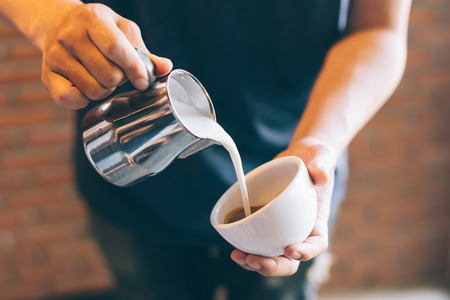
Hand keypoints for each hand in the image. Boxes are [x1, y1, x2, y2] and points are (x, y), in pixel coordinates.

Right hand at [39, 3, 172, 108]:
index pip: (116, 48)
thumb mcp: (124, 31)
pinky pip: (70, 100)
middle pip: (108, 75)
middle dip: (120, 80)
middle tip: (117, 73)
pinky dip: (83, 100)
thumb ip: (145, 52)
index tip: (143, 81)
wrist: (59, 25)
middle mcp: (70, 36)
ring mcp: (56, 56)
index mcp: (92, 19)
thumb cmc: (99, 30)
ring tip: (101, 77)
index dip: (134, 69)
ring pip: (94, 90)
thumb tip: (166, 68)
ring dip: (105, 90)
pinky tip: (87, 88)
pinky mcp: (47, 75)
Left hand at [231, 138, 335, 275]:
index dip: (306, 252)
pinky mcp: (266, 225)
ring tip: (240, 257)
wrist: (299, 158)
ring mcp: (282, 230)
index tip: (290, 249)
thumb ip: (322, 165)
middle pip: (291, 261)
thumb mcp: (321, 158)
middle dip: (274, 266)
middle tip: (256, 260)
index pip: (317, 244)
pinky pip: (258, 243)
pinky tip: (235, 249)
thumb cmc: (315, 160)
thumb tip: (319, 174)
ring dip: (256, 262)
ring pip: (272, 257)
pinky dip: (246, 249)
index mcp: (317, 221)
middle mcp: (300, 231)